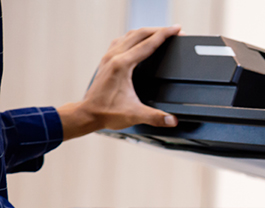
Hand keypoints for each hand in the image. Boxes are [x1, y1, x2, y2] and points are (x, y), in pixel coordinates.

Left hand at [58, 26, 182, 140]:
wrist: (88, 114)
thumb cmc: (106, 112)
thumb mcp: (135, 115)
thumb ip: (156, 117)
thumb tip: (172, 120)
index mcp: (122, 65)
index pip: (148, 44)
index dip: (165, 35)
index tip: (176, 30)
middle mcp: (114, 57)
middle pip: (139, 34)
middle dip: (159, 30)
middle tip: (174, 30)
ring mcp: (109, 57)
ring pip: (130, 35)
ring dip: (146, 32)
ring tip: (159, 32)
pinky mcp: (106, 60)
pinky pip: (121, 40)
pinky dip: (134, 37)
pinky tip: (137, 41)